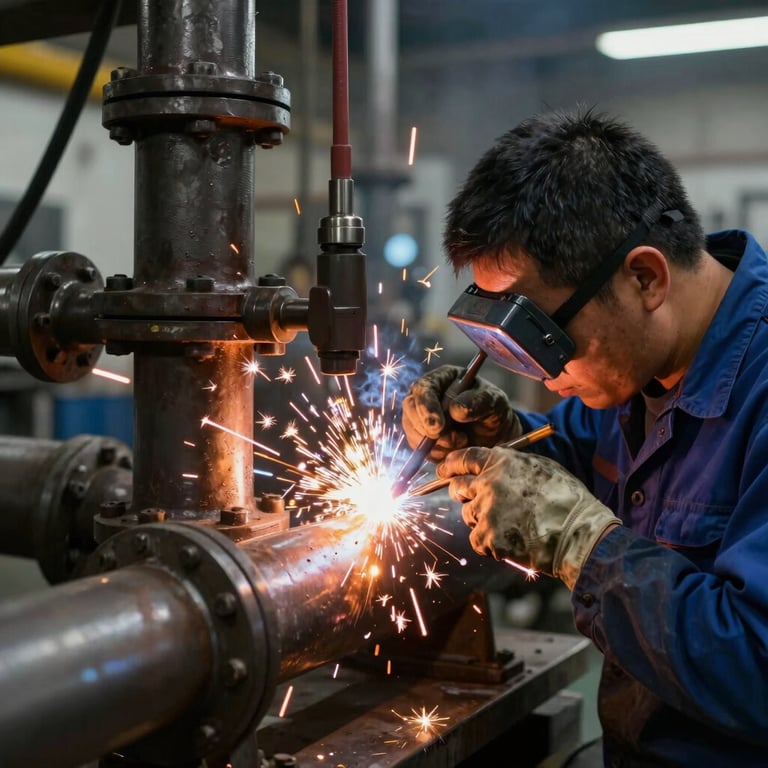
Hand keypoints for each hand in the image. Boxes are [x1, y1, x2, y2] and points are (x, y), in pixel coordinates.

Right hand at [401, 365, 520, 461]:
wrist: (494, 433)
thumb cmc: (494, 410)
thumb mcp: (494, 401)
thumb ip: (479, 401)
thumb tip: (455, 409)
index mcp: (441, 379)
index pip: (423, 388)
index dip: (426, 407)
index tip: (438, 426)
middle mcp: (426, 396)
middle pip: (410, 408)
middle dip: (425, 427)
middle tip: (449, 439)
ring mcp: (420, 416)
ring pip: (412, 431)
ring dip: (435, 443)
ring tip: (462, 441)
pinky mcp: (421, 437)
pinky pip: (419, 448)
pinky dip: (436, 453)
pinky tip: (455, 448)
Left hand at [438, 446, 620, 589]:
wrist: (579, 533)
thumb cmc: (566, 498)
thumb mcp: (540, 467)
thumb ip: (511, 464)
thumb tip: (493, 466)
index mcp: (501, 462)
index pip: (463, 458)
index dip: (450, 465)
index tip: (443, 470)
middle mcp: (488, 483)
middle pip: (457, 487)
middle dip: (462, 494)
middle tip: (478, 502)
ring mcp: (486, 511)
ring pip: (469, 515)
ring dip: (482, 520)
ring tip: (510, 524)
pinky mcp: (488, 538)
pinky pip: (478, 540)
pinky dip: (491, 543)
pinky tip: (513, 541)